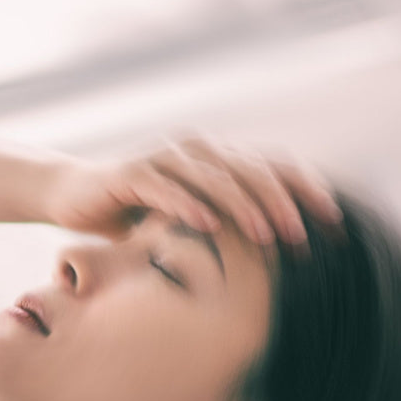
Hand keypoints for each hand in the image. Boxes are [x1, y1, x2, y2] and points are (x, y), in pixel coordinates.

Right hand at [44, 134, 341, 248]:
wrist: (70, 195)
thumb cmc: (129, 211)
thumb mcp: (182, 218)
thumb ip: (219, 222)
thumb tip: (269, 251)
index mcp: (212, 157)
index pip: (270, 165)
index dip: (303, 188)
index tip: (330, 221)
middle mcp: (194, 149)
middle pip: (250, 169)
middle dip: (281, 203)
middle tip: (301, 235)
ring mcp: (162, 157)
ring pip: (214, 178)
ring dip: (244, 207)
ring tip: (266, 235)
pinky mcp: (130, 172)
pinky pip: (166, 187)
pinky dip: (189, 205)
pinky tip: (208, 225)